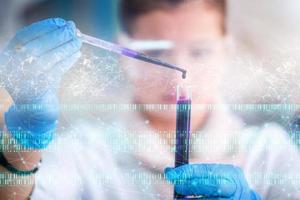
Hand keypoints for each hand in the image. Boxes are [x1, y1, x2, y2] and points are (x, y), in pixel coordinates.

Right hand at [0, 18, 81, 148]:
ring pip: (47, 58)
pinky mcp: (37, 91)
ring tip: (79, 41)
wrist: (34, 113)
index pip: (24, 36)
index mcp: (9, 57)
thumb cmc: (38, 83)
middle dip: (58, 36)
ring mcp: (23, 81)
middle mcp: (12, 68)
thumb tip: (70, 30)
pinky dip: (68, 61)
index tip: (62, 22)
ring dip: (66, 47)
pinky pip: (56, 71)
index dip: (44, 27)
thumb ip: (49, 48)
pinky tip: (77, 54)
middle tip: (75, 30)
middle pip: (37, 46)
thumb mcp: (38, 64)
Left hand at [165, 164, 261, 199]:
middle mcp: (235, 187)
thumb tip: (168, 171)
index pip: (207, 170)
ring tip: (180, 198)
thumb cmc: (223, 185)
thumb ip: (196, 173)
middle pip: (213, 185)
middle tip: (176, 186)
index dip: (187, 171)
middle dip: (191, 185)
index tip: (170, 173)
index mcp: (231, 173)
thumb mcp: (214, 176)